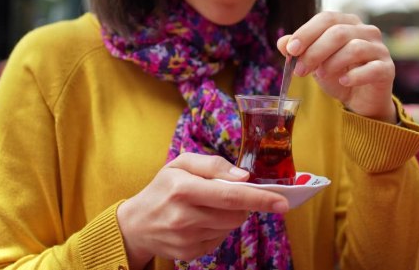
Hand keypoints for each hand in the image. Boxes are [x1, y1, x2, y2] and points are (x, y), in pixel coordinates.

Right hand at [117, 153, 288, 266]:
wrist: (135, 224)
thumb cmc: (162, 189)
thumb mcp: (180, 164)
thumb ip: (213, 164)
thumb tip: (243, 176)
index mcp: (183, 189)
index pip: (231, 195)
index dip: (259, 199)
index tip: (282, 202)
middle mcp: (184, 217)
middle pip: (235, 214)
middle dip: (242, 204)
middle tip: (229, 195)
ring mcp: (187, 239)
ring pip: (230, 227)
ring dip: (229, 216)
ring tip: (208, 207)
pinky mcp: (190, 254)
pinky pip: (219, 240)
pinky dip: (218, 229)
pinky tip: (201, 222)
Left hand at [277, 11, 396, 122]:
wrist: (359, 100)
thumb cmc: (337, 75)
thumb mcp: (314, 62)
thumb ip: (300, 51)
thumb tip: (282, 43)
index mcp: (348, 23)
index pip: (327, 18)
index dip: (307, 32)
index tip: (290, 50)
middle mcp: (367, 31)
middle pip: (338, 32)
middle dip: (314, 51)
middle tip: (299, 70)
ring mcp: (379, 49)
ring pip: (354, 48)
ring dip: (331, 63)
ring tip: (320, 75)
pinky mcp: (387, 69)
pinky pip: (372, 68)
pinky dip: (354, 75)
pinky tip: (343, 81)